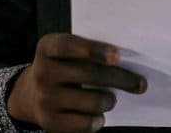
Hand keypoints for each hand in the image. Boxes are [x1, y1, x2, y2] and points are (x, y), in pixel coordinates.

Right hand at [8, 32, 147, 132]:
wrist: (30, 95)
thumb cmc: (62, 67)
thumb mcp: (66, 53)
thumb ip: (88, 52)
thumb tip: (128, 63)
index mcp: (47, 48)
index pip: (69, 46)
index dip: (94, 50)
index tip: (117, 55)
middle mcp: (42, 72)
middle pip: (89, 74)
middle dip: (120, 79)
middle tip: (140, 84)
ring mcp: (45, 98)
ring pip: (92, 101)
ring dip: (109, 100)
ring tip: (110, 99)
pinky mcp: (49, 121)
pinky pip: (84, 123)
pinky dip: (97, 120)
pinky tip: (99, 115)